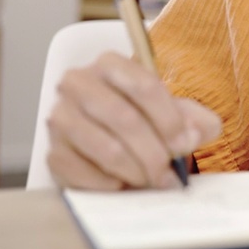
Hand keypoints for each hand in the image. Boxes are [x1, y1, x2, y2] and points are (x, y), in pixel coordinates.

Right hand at [46, 52, 221, 189]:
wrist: (113, 139)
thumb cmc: (147, 120)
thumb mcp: (177, 113)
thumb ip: (196, 120)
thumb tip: (194, 135)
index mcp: (111, 64)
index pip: (143, 86)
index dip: (169, 119)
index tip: (185, 144)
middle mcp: (78, 84)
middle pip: (124, 119)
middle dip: (154, 152)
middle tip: (170, 174)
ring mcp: (60, 117)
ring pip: (105, 148)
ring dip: (135, 170)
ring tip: (152, 181)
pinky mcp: (53, 151)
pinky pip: (83, 172)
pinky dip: (108, 183)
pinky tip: (123, 184)